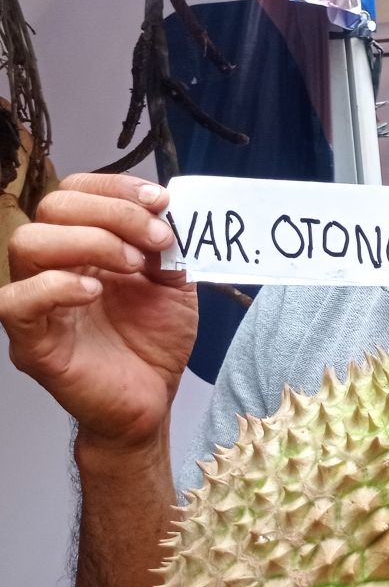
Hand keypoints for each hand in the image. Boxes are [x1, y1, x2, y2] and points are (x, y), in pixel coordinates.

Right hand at [1, 173, 196, 453]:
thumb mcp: (174, 283)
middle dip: (113, 212)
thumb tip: (170, 211)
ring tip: (134, 266)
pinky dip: (56, 286)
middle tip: (156, 240)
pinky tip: (95, 291)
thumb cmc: (154, 341)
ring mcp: (38, 303)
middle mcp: (54, 267)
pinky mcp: (32, 341)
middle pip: (52, 208)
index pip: (76, 192)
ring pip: (28, 243)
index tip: (162, 201)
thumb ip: (168, 246)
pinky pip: (15, 301)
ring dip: (90, 242)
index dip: (117, 186)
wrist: (152, 400)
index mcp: (84, 246)